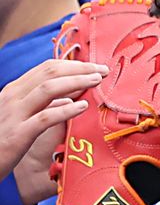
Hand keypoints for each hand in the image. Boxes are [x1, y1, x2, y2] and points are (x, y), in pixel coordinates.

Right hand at [0, 59, 104, 203]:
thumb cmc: (6, 139)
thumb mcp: (24, 116)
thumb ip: (44, 106)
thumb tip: (69, 99)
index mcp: (16, 90)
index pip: (46, 69)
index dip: (73, 65)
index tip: (95, 67)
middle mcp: (14, 97)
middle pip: (49, 73)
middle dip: (78, 69)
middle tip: (103, 70)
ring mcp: (15, 113)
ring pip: (47, 89)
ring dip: (75, 82)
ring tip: (96, 81)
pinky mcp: (19, 134)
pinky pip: (45, 117)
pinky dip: (65, 110)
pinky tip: (83, 106)